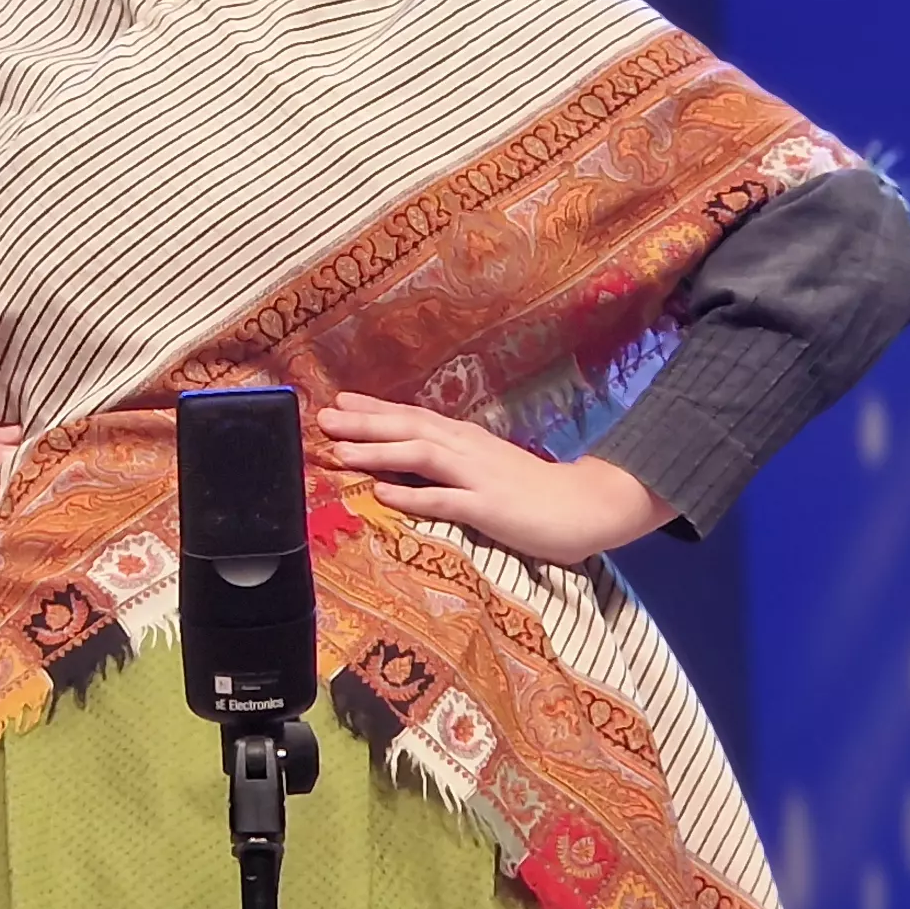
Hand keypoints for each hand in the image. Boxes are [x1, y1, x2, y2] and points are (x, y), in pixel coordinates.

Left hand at [316, 391, 676, 567]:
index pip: (413, 417)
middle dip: (363, 423)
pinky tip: (383, 495)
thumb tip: (412, 463)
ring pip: (420, 456)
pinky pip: (445, 501)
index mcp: (466, 439)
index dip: (374, 409)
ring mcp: (477, 477)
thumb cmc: (535, 490)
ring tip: (341, 452)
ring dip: (379, 452)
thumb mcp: (487, 467)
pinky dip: (412, 496)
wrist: (586, 504)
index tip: (338, 401)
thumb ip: (453, 463)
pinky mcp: (488, 507)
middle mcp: (467, 449)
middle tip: (323, 417)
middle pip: (408, 429)